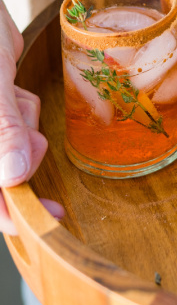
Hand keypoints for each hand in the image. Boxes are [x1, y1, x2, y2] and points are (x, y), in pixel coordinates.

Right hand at [0, 0, 63, 234]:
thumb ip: (1, 130)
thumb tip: (13, 176)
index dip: (8, 214)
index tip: (45, 217)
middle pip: (0, 173)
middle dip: (22, 152)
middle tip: (34, 136)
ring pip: (12, 146)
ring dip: (24, 125)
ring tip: (16, 95)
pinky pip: (15, 121)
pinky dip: (22, 108)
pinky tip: (15, 87)